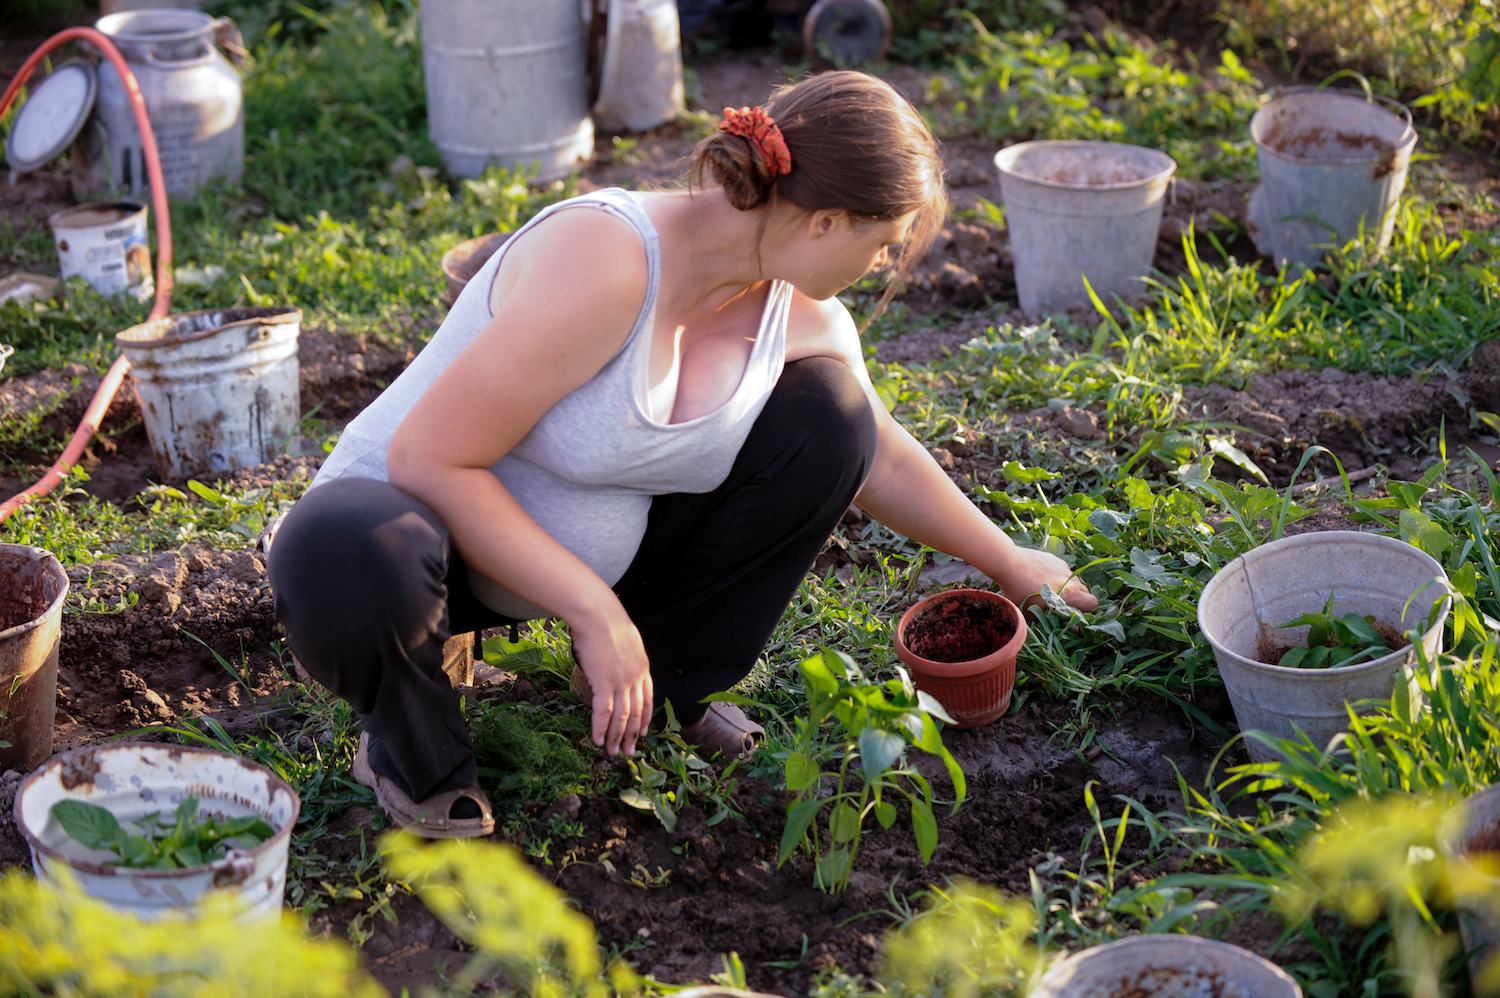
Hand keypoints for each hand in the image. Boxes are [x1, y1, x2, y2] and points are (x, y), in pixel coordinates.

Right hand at [569, 607, 652, 756]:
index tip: (642, 733)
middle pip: (636, 713)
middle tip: (628, 752)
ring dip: (616, 737)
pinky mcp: (603, 683)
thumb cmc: (606, 621)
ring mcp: (620, 682)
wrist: (597, 614)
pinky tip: (598, 740)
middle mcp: (635, 678)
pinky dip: (601, 728)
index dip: (644, 718)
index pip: (648, 700)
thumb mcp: (626, 639)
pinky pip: (603, 712)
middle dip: (631, 735)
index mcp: (642, 668)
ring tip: (612, 752)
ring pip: (621, 717)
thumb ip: (626, 655)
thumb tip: (618, 662)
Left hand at [998, 546, 1098, 613]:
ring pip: (1074, 580)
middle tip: (1060, 605)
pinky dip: (1058, 576)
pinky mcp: (1055, 558)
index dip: (1087, 611)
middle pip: (1085, 592)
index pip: (1093, 603)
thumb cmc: (1019, 592)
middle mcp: (1071, 579)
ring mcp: (1064, 567)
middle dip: (1077, 600)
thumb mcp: (1036, 614)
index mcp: (1070, 594)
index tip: (1075, 614)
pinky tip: (1042, 578)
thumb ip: (1058, 621)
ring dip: (1068, 587)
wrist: (1009, 563)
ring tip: (1048, 591)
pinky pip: (1063, 570)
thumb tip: (1075, 629)